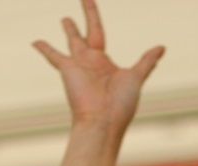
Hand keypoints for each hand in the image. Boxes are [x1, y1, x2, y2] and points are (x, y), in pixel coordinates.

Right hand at [33, 0, 163, 129]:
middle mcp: (90, 61)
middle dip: (87, 14)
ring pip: (72, 40)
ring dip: (69, 29)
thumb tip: (161, 48)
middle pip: (88, 31)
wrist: (103, 122)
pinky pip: (53, 56)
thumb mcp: (136, 77)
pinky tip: (35, 41)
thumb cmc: (120, 105)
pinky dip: (44, 48)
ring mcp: (78, 65)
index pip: (99, 34)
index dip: (96, 19)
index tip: (92, 5)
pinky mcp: (67, 70)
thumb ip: (146, 61)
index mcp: (104, 62)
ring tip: (65, 18)